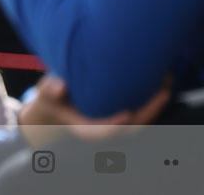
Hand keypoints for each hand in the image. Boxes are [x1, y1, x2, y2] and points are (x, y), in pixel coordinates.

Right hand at [17, 75, 171, 146]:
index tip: (126, 114)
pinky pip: (143, 110)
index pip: (101, 132)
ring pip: (141, 119)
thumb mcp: (47, 93)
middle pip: (131, 127)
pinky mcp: (125, 114)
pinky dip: (153, 98)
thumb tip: (60, 85)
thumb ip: (50, 90)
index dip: (115, 126)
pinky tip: (159, 79)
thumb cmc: (53, 98)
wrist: (59, 103)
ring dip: (155, 103)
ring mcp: (117, 123)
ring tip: (165, 80)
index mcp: (86, 129)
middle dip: (148, 112)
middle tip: (161, 92)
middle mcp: (105, 129)